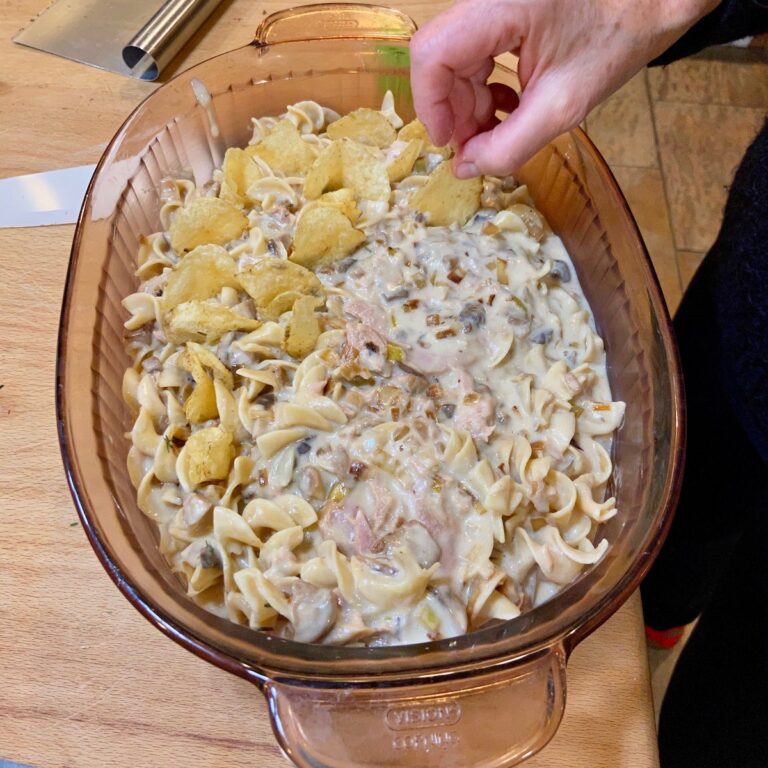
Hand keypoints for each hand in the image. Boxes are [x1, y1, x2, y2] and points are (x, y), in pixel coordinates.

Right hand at [410, 0, 717, 176]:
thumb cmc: (617, 38)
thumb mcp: (563, 105)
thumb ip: (508, 145)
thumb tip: (465, 168)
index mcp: (499, 8)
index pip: (432, 54)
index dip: (431, 105)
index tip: (448, 142)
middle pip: (441, 58)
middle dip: (454, 109)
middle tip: (477, 146)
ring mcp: (493, 2)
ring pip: (455, 59)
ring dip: (470, 102)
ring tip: (498, 129)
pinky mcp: (503, 8)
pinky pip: (476, 52)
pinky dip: (485, 87)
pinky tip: (509, 107)